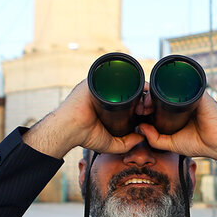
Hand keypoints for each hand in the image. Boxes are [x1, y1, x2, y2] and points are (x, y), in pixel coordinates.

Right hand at [22, 80, 149, 158]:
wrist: (68, 129)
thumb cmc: (84, 135)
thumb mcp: (109, 143)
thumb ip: (126, 143)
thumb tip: (141, 138)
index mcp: (110, 104)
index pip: (131, 98)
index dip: (142, 104)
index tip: (147, 113)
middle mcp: (107, 92)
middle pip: (132, 88)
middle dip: (143, 96)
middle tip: (147, 109)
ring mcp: (102, 84)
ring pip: (127, 81)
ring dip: (140, 89)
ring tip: (144, 102)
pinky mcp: (97, 78)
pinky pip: (117, 74)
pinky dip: (131, 78)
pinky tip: (140, 88)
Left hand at [136, 91, 216, 169]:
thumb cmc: (200, 143)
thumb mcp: (171, 143)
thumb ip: (155, 139)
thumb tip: (140, 127)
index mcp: (175, 110)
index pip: (156, 100)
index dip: (144, 104)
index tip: (137, 112)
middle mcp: (181, 100)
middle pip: (158, 91)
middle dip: (145, 97)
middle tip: (140, 109)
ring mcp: (188, 94)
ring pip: (166, 85)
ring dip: (152, 90)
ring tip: (146, 104)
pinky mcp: (196, 91)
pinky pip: (180, 82)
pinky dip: (166, 85)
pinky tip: (155, 92)